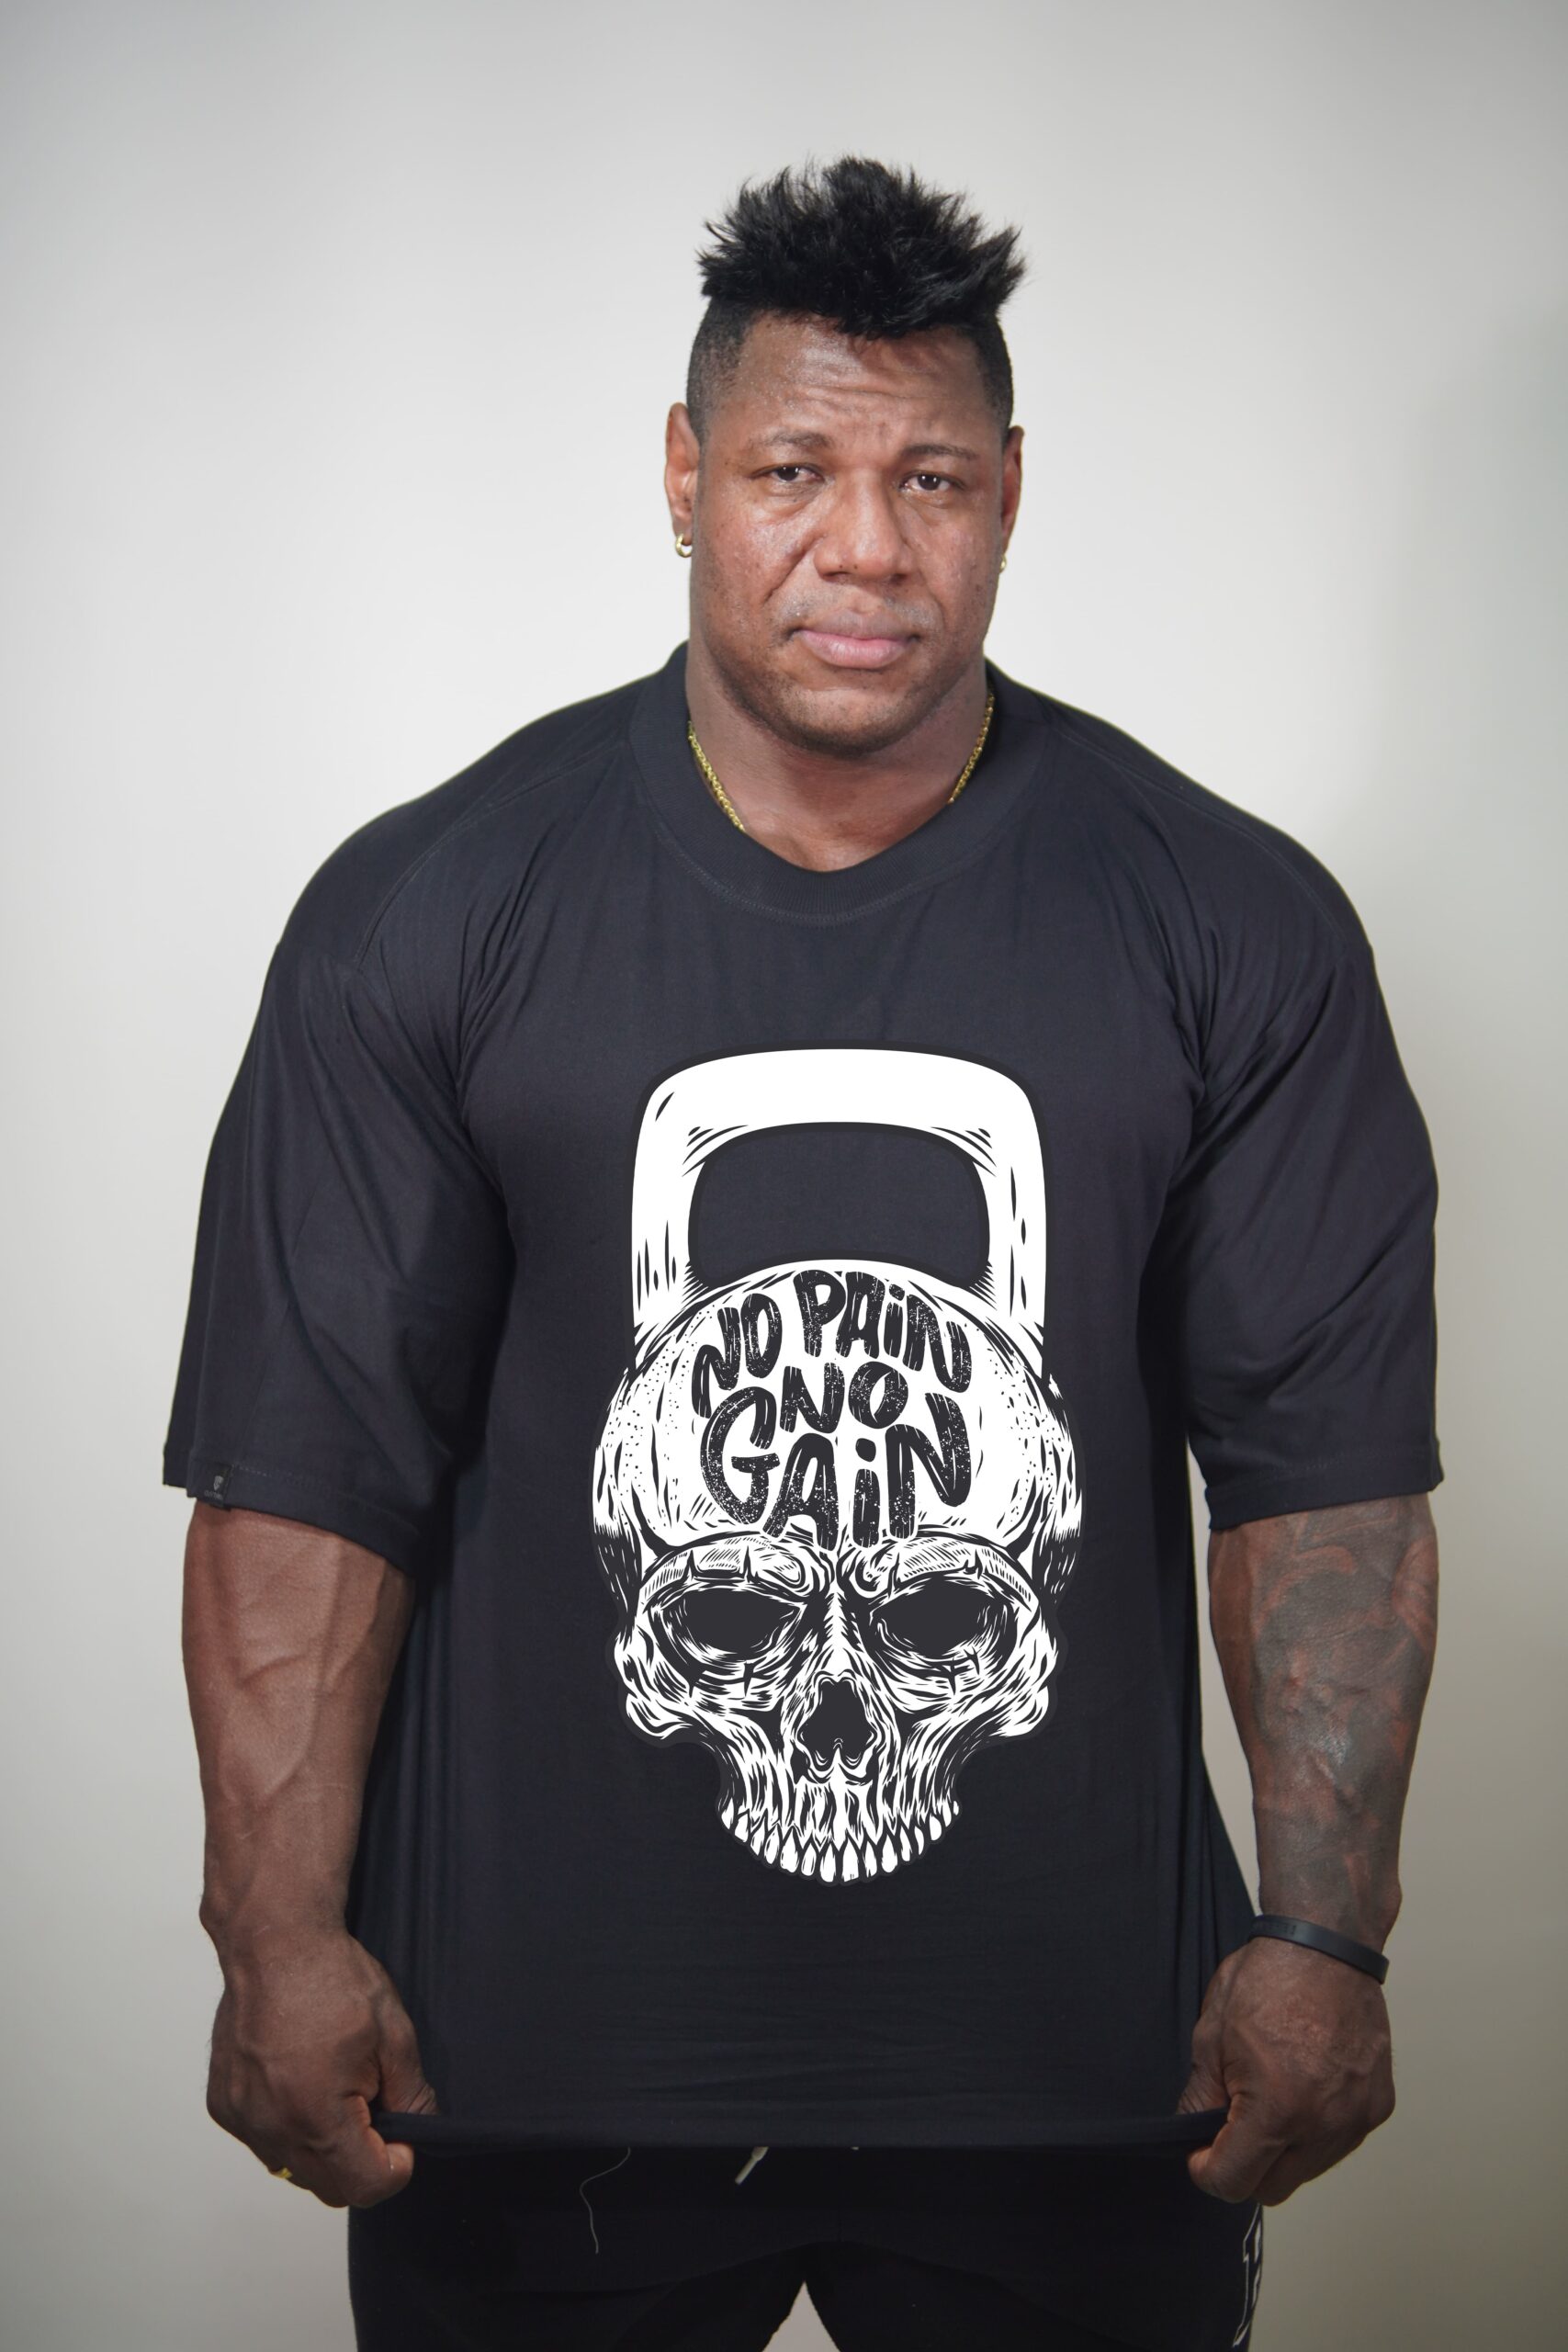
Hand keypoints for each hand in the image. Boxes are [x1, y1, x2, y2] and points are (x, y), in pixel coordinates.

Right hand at [205, 1926, 437, 2207]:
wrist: (273, 1942)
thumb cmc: (331, 1978)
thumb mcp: (394, 2035)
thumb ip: (412, 2095)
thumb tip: (420, 2130)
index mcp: (316, 2114)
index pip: (364, 2186)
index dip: (395, 2166)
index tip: (402, 2135)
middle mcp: (271, 2126)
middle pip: (329, 2187)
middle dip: (361, 2161)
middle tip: (374, 2107)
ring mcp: (243, 2119)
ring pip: (294, 2168)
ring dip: (323, 2147)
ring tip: (335, 2088)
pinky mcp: (225, 2106)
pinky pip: (265, 2141)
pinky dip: (288, 2127)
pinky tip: (300, 2080)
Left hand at [1178, 1936, 1393, 2204]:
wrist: (1326, 1945)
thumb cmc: (1268, 1981)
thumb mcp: (1211, 2037)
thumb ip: (1199, 2099)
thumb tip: (1194, 2137)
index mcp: (1276, 2109)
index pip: (1234, 2182)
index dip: (1206, 2171)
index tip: (1199, 2151)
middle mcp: (1323, 2125)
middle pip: (1272, 2189)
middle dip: (1243, 2166)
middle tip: (1229, 2123)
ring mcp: (1356, 2119)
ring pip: (1307, 2170)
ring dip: (1282, 2151)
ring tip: (1269, 2096)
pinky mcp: (1378, 2108)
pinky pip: (1338, 2143)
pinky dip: (1315, 2131)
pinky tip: (1302, 2087)